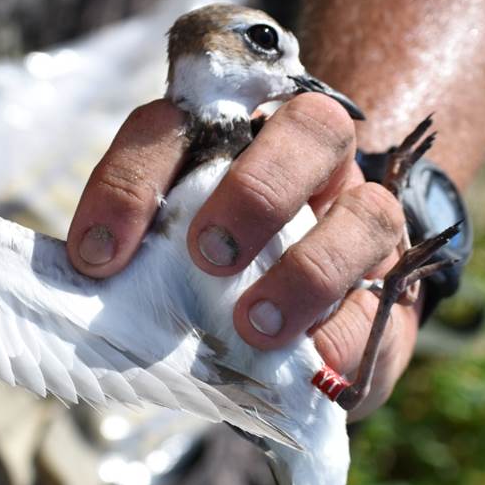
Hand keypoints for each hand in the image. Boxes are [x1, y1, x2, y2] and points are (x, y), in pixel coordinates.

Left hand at [67, 93, 417, 418]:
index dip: (132, 182)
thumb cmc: (208, 279)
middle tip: (208, 256)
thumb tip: (92, 281)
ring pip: (366, 210)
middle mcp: (306, 163)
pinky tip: (307, 358)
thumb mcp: (163, 255)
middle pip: (310, 126)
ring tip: (256, 323)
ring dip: (307, 269)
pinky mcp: (392, 288)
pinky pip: (386, 298)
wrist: (293, 327)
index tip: (96, 256)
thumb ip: (136, 256)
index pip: (175, 126)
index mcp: (230, 138)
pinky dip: (342, 331)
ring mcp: (359, 220)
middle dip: (256, 192)